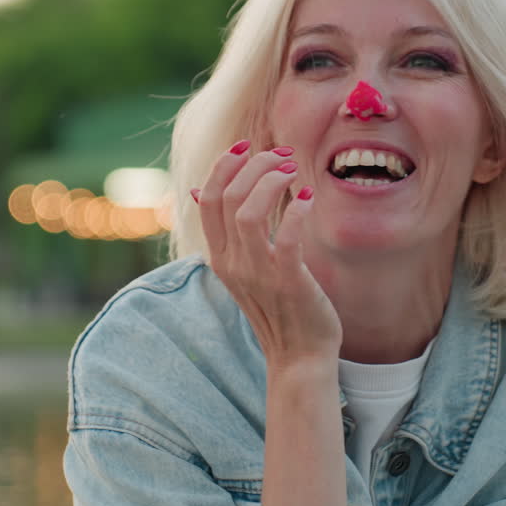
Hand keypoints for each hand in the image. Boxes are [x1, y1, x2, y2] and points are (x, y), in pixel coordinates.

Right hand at [192, 140, 342, 368]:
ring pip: (248, 212)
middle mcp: (232, 263)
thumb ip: (226, 233)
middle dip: (253, 165)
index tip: (246, 147)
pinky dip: (297, 211)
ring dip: (271, 182)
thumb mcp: (243, 269)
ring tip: (294, 171)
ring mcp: (258, 273)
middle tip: (282, 156)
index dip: (223, 166)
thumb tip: (196, 192)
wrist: (300, 359)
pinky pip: (286, 236)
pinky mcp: (288, 281)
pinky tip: (309, 198)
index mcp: (220, 257)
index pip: (206, 199)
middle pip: (226, 198)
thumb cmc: (279, 309)